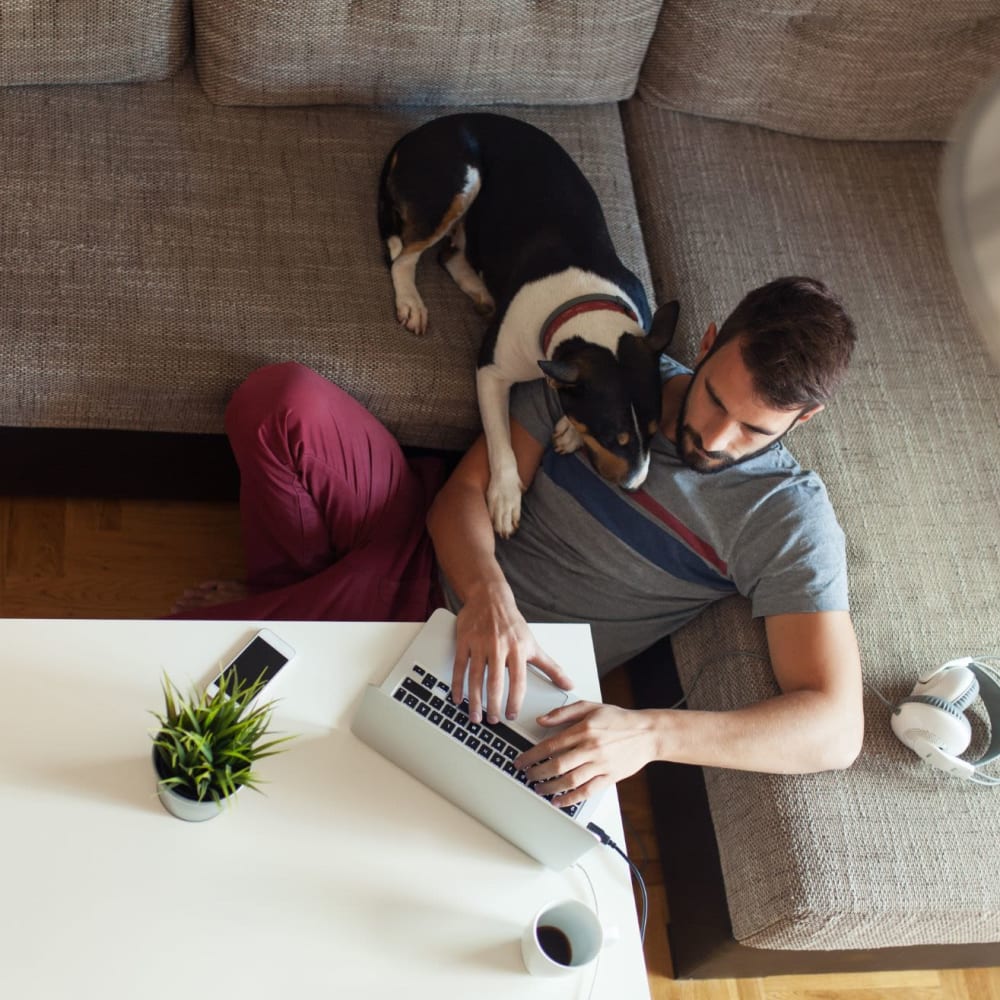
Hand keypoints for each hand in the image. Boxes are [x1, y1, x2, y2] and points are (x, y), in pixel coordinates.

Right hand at [453, 581, 571, 723]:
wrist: (490, 597)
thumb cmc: (513, 624)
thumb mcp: (534, 645)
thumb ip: (551, 667)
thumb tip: (569, 684)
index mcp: (518, 650)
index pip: (518, 681)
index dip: (514, 701)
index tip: (512, 716)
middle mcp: (499, 647)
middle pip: (495, 682)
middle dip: (493, 705)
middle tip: (492, 721)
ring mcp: (480, 644)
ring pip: (476, 677)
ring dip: (474, 700)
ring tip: (475, 716)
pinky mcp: (464, 641)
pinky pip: (460, 667)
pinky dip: (457, 684)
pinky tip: (458, 698)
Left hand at [514, 702, 659, 806]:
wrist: (647, 733)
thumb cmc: (619, 720)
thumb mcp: (590, 707)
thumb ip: (563, 713)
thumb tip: (541, 720)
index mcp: (583, 730)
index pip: (550, 745)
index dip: (531, 755)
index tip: (521, 761)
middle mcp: (590, 748)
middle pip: (557, 765)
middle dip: (537, 773)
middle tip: (527, 776)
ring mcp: (600, 764)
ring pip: (570, 780)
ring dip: (550, 788)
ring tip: (539, 789)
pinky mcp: (610, 777)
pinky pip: (587, 791)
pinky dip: (571, 799)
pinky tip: (559, 801)